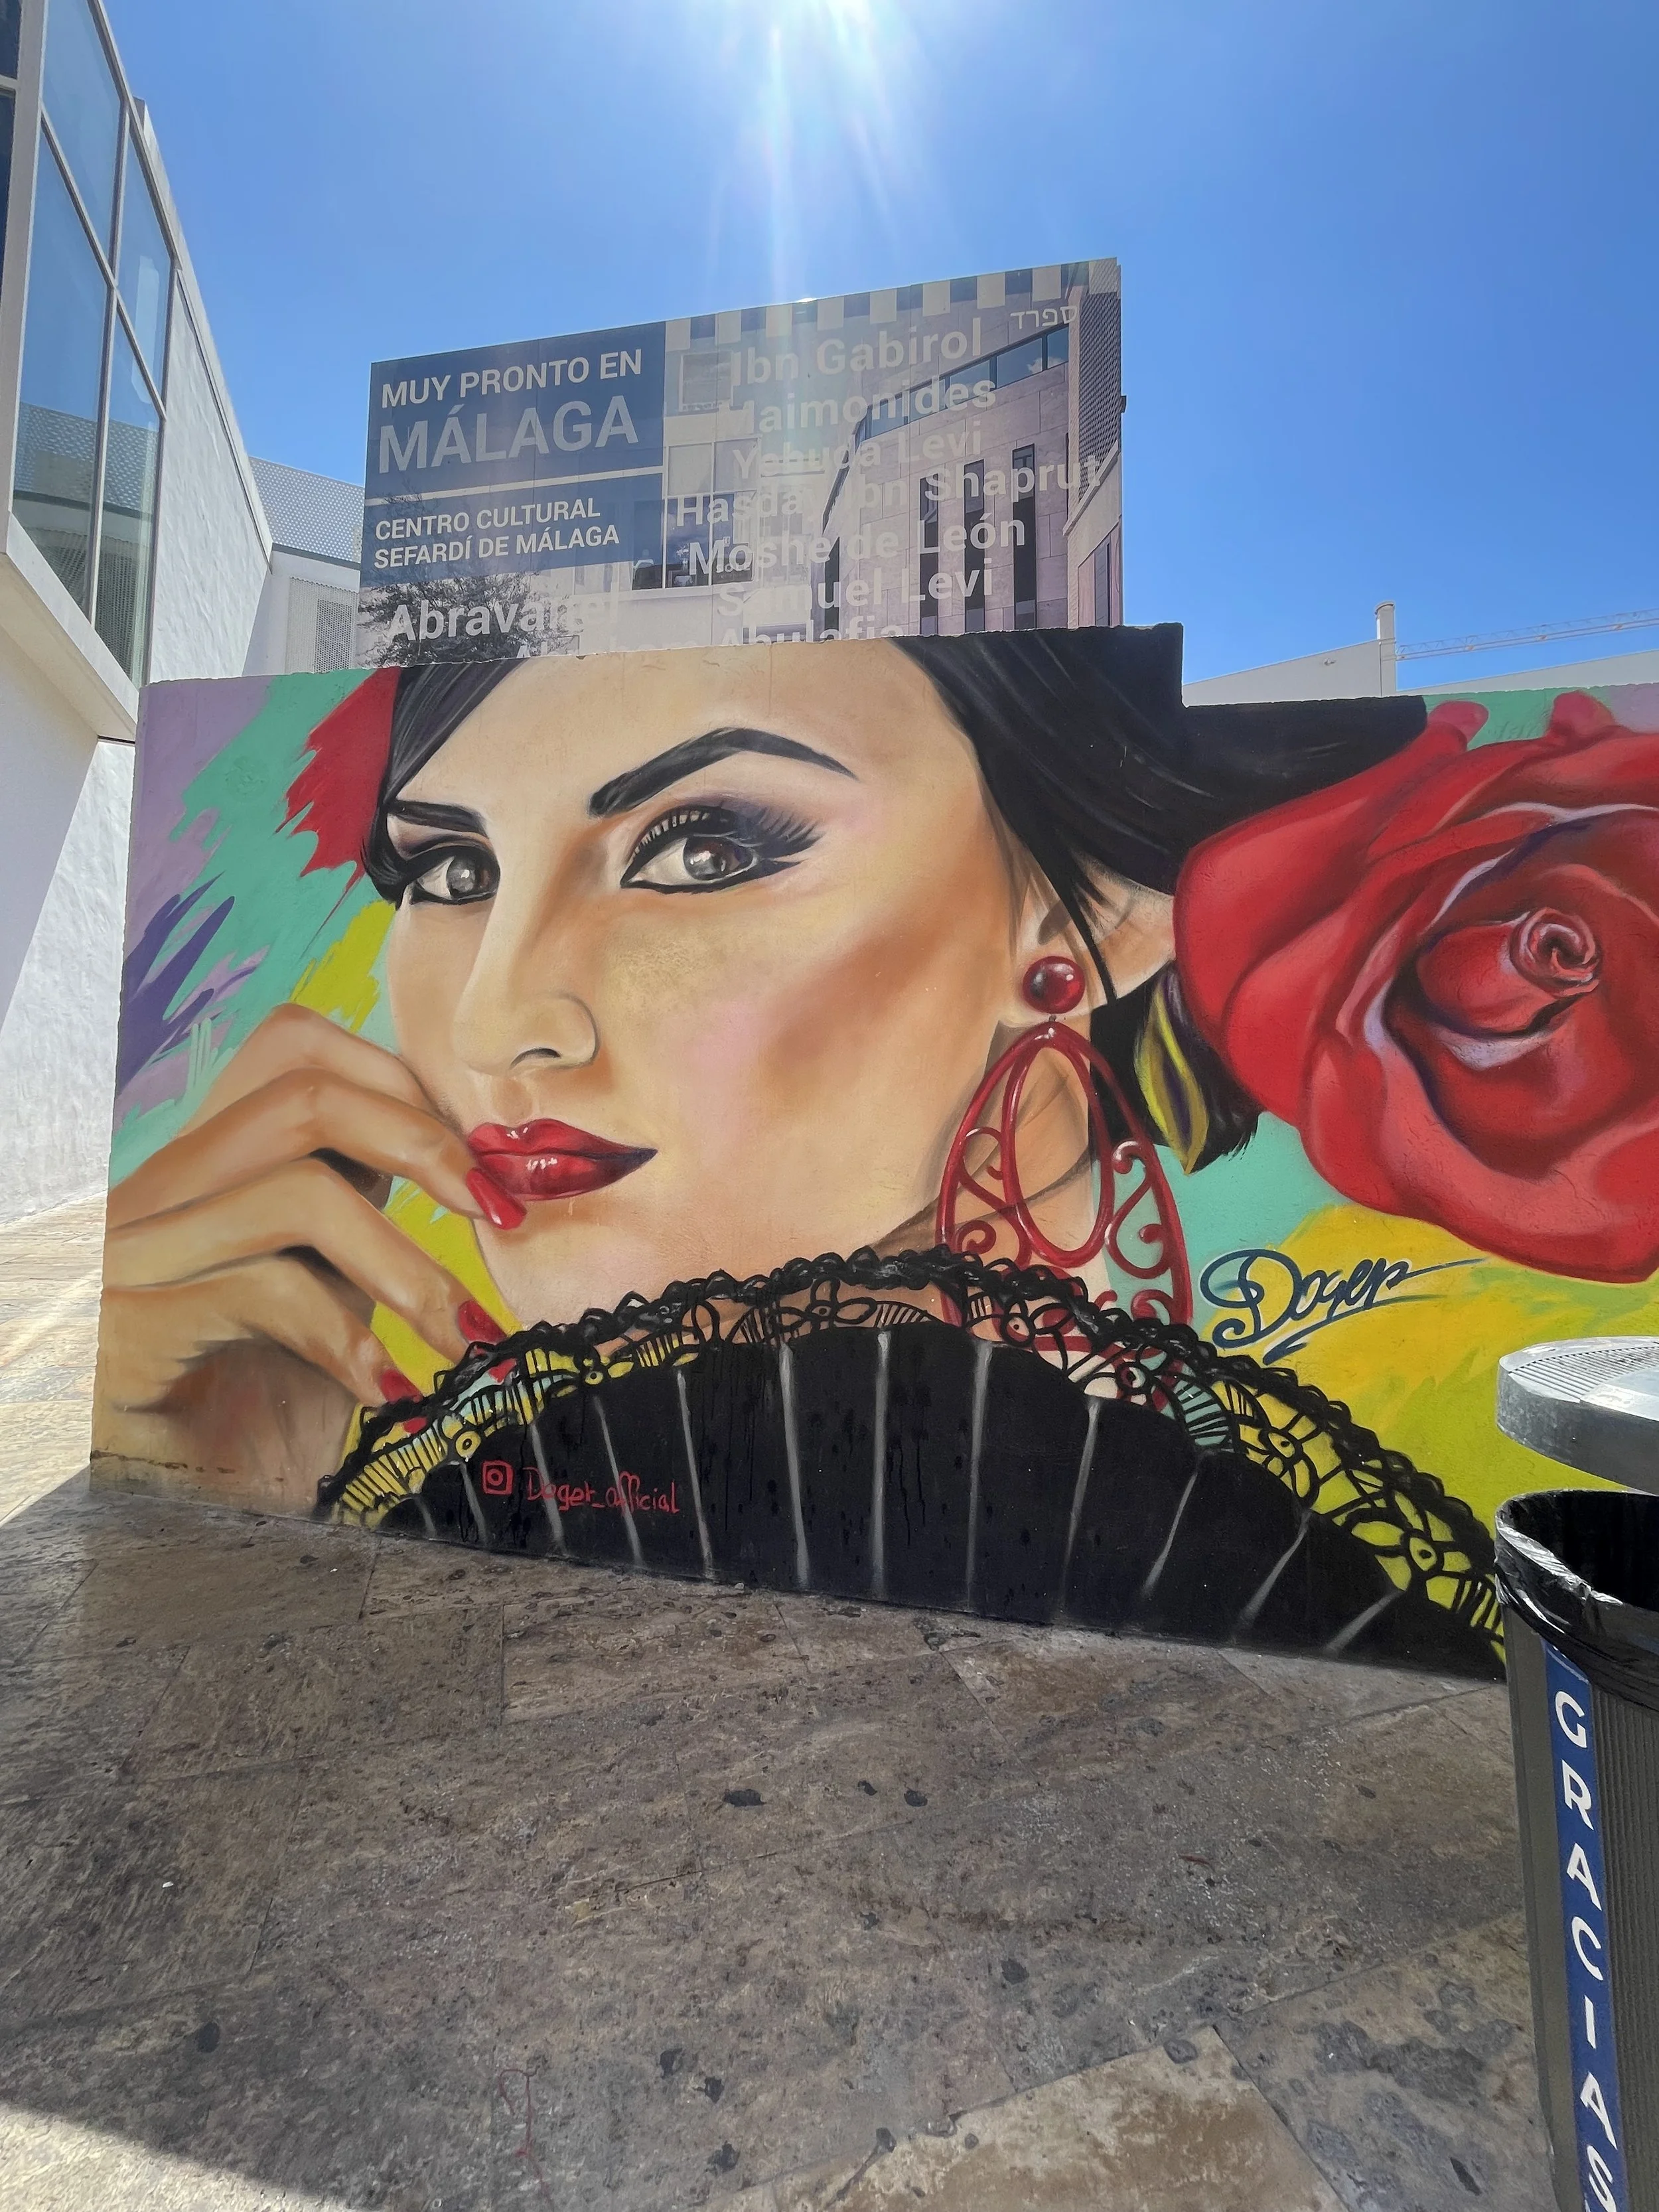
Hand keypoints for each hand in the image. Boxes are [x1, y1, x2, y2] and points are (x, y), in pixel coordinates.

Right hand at [96, 1005, 503, 1506]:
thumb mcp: (327, 1282)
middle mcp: (152, 1194)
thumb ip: (367, 1203)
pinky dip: (351, 1339)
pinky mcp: (126, 1331)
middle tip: (503, 1215)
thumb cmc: (261, 1408)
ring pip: (296, 1191)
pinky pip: (265, 1290)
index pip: (294, 1046)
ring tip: (469, 1339)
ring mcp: (127, 1258)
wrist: (180, 1527)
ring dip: (409, 1267)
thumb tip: (486, 1154)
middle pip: (300, 1090)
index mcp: (201, 1164)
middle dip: (426, 1145)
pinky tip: (390, 1390)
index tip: (491, 1163)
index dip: (408, 1087)